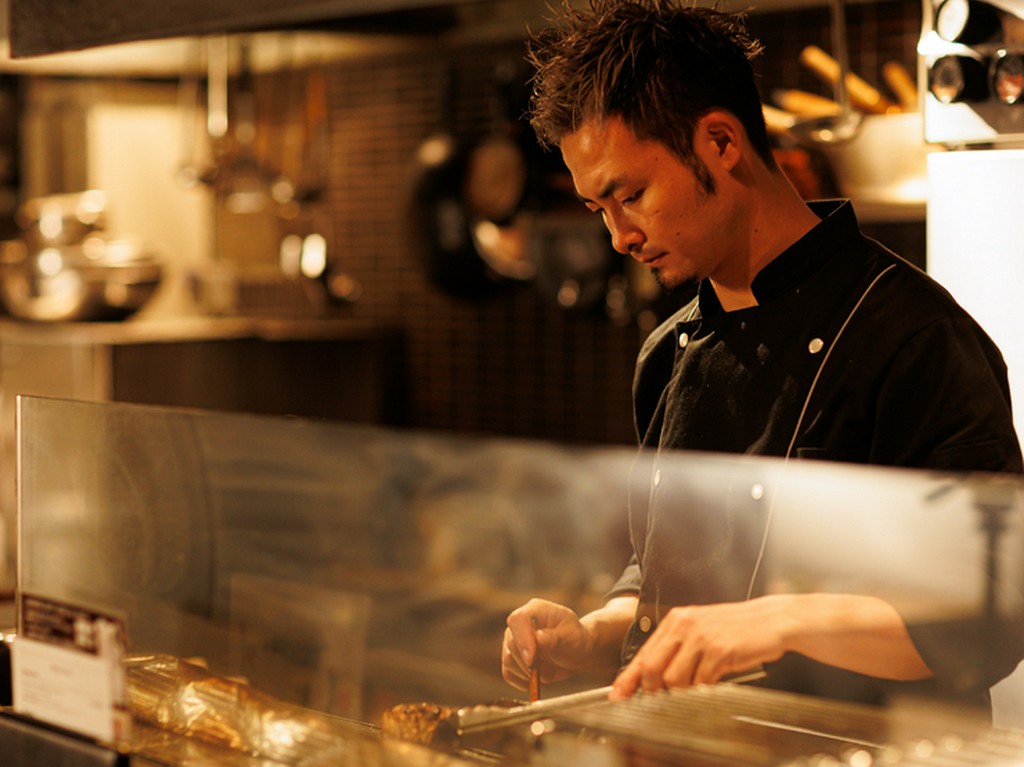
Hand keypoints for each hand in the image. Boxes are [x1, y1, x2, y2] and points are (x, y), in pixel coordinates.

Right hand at [502, 598, 593, 690]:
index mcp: (535, 609)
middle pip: (511, 643)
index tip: (532, 660)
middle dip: (529, 662)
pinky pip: (508, 673)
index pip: (517, 619)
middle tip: (547, 670)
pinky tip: (537, 679)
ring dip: (527, 673)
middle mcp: (520, 623)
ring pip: (508, 660)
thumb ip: (555, 637)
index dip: (522, 639)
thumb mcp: (571, 637)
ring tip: (547, 672)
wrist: (576, 653)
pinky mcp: (511, 657)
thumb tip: (538, 638)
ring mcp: (513, 639)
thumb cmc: (576, 639)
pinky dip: (522, 681)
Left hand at [611, 597, 787, 698]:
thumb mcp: (701, 629)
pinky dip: (703, 690)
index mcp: (676, 620)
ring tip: (695, 688)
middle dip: (651, 690)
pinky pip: (701, 682)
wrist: (771, 619)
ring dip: (681, 692)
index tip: (618, 695)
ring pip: (674, 678)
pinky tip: (712, 683)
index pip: (644, 653)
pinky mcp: (719, 650)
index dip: (628, 678)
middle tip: (657, 701)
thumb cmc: (736, 628)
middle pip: (652, 667)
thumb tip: (655, 678)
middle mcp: (685, 625)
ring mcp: (701, 637)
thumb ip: (678, 648)